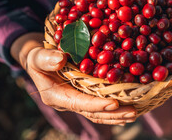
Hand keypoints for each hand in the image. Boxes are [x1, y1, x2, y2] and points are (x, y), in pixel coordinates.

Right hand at [11, 33, 136, 124]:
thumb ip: (46, 58)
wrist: (40, 61)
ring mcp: (77, 100)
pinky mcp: (85, 96)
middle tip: (132, 112)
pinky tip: (128, 110)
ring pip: (98, 113)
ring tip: (134, 113)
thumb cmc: (38, 58)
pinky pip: (100, 105)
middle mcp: (68, 102)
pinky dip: (114, 109)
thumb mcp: (38, 56)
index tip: (114, 104)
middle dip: (113, 114)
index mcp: (56, 96)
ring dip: (116, 115)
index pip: (79, 103)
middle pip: (92, 113)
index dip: (96, 105)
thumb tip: (60, 59)